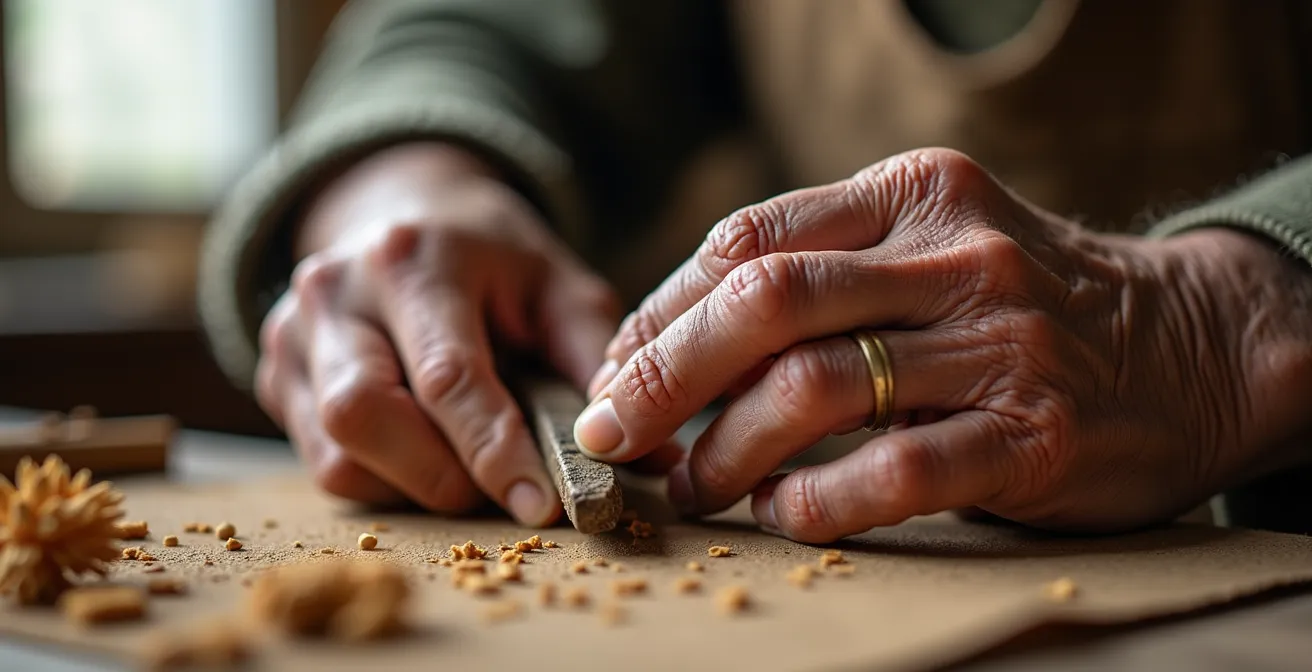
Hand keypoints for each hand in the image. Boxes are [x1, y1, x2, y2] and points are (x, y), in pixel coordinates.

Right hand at [256, 142, 621, 525]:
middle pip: (363, 416)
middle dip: (442, 476)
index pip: (446, 376)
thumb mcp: (558, 284)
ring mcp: (293, 333)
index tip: (541, 504)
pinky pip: (322, 462)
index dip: (494, 452)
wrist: (407, 215)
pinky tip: (425, 452)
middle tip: (506, 487)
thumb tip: (651, 451)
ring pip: (335, 454)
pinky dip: (384, 480)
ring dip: (412, 485)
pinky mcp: (276, 373)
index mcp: (414, 258)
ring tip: (467, 463)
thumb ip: (598, 359)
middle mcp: (335, 290)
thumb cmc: (493, 259)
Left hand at [576, 148, 1311, 541]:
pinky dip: (818, 500)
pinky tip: (784, 514)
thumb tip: (678, 338)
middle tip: (612, 429)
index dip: (665, 310)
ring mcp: (1000, 342)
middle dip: (665, 373)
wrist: (1192, 345)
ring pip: (817, 388)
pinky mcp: (1036, 433)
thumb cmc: (1026, 304)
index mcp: (913, 195)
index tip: (617, 368)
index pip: (751, 241)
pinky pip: (895, 468)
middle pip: (766, 303)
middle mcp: (956, 255)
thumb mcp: (934, 247)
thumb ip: (828, 269)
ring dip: (726, 447)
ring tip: (693, 485)